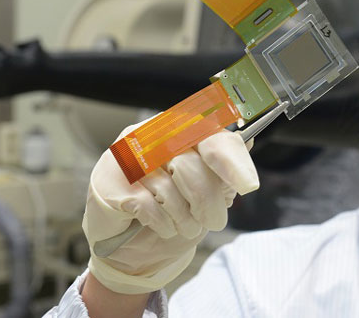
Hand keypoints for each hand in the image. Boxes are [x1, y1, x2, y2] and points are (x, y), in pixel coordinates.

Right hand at [83, 119, 258, 293]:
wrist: (127, 232)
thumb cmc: (171, 200)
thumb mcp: (203, 182)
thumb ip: (222, 163)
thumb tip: (247, 142)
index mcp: (180, 127)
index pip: (210, 137)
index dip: (232, 161)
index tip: (248, 185)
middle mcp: (152, 134)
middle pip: (191, 165)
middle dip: (208, 201)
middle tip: (217, 222)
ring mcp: (128, 157)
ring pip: (170, 189)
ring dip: (186, 218)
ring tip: (189, 227)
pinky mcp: (110, 183)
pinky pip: (148, 206)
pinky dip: (164, 224)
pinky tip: (166, 227)